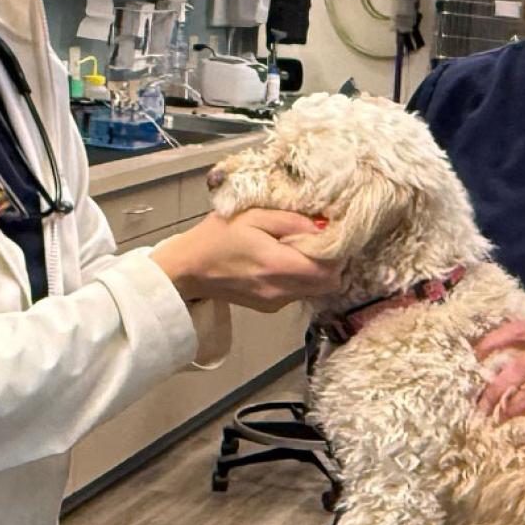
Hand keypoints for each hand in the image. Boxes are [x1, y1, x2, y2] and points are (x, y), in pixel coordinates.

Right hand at [152, 210, 341, 312]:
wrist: (188, 269)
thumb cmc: (217, 236)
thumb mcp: (253, 216)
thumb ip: (291, 221)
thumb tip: (322, 226)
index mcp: (278, 265)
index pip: (329, 269)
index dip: (337, 252)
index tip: (330, 234)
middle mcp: (281, 290)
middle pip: (328, 284)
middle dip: (331, 264)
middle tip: (319, 242)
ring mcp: (276, 303)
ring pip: (315, 291)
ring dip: (316, 272)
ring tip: (299, 250)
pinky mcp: (269, 308)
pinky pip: (298, 294)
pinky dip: (300, 280)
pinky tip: (283, 263)